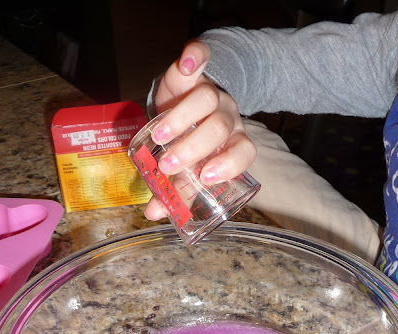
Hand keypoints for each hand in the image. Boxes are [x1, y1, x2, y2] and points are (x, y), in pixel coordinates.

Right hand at [144, 40, 255, 220]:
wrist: (185, 106)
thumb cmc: (187, 146)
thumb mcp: (184, 169)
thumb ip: (173, 191)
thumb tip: (153, 214)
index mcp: (231, 145)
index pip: (244, 153)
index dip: (229, 164)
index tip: (205, 176)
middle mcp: (226, 118)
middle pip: (219, 128)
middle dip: (194, 148)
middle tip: (168, 164)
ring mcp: (212, 93)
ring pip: (207, 99)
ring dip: (183, 118)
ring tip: (160, 136)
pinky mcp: (195, 72)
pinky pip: (203, 56)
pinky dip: (196, 57)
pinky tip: (187, 65)